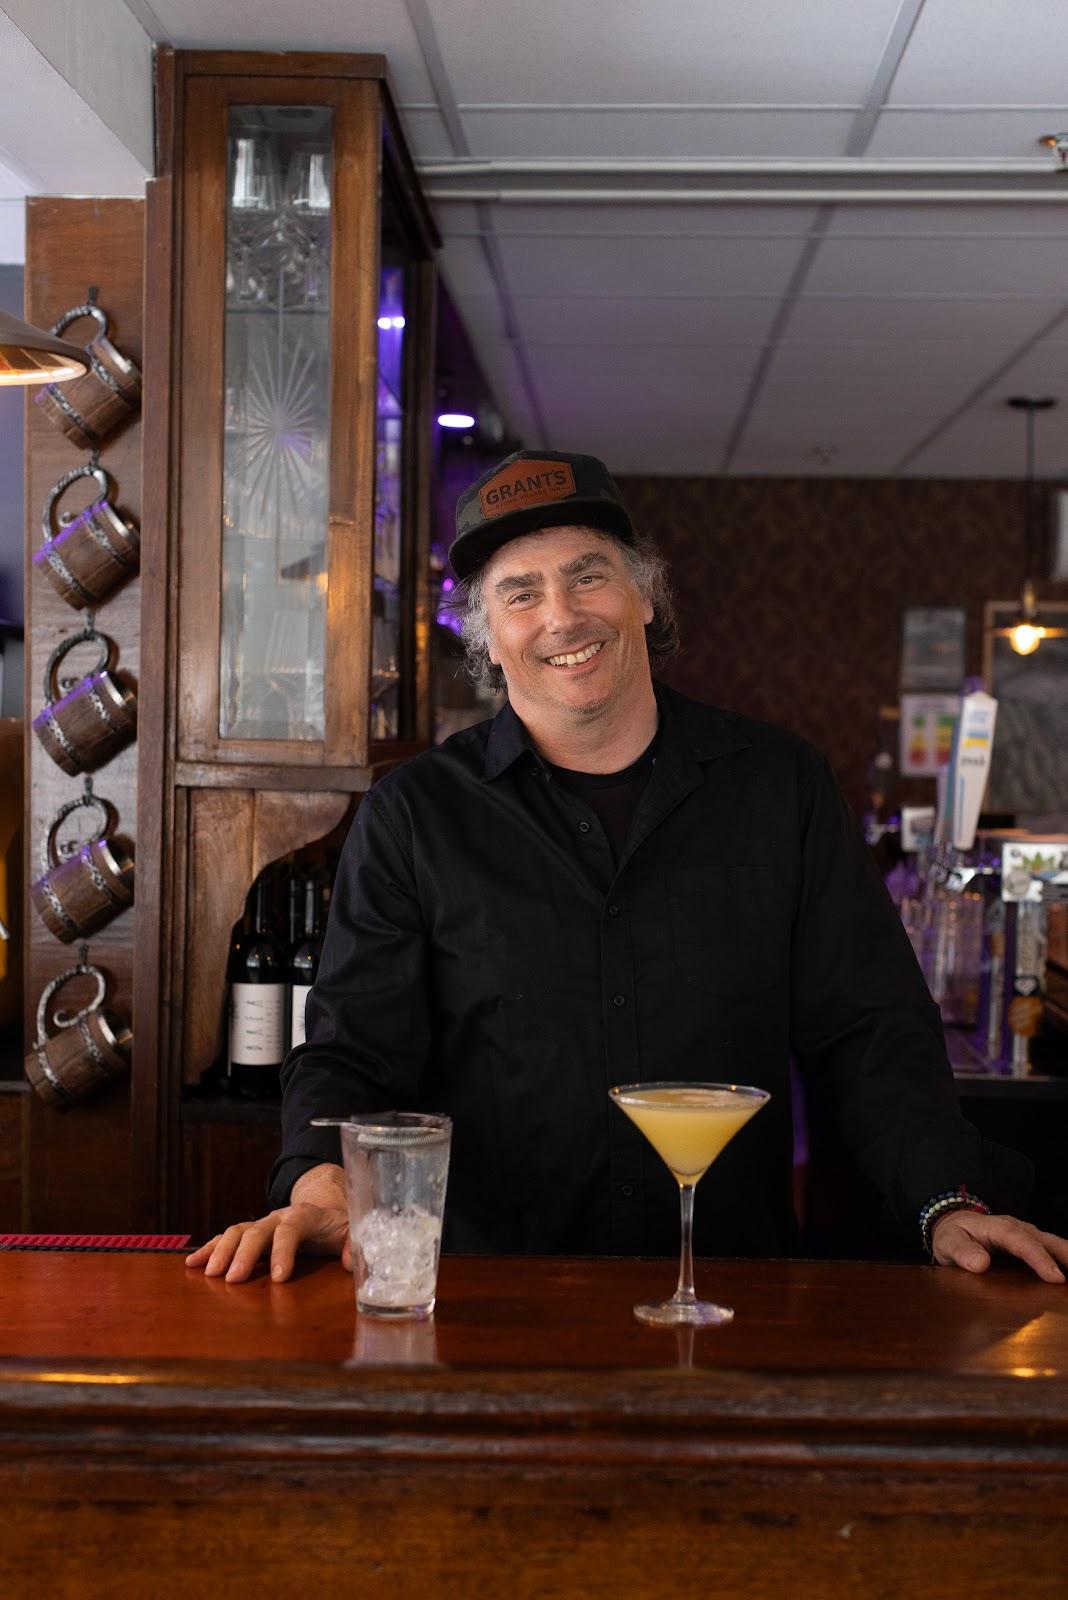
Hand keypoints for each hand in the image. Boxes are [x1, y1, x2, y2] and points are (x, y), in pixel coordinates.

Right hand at [185, 1200, 349, 1282]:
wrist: (326, 1204)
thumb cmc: (338, 1224)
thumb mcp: (352, 1231)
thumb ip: (354, 1245)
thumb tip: (351, 1262)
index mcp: (307, 1215)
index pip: (292, 1229)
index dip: (284, 1251)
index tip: (278, 1278)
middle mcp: (279, 1216)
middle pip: (258, 1230)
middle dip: (245, 1254)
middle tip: (233, 1279)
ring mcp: (263, 1222)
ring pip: (238, 1231)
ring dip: (221, 1251)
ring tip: (209, 1274)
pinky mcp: (251, 1231)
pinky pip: (227, 1236)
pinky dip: (209, 1248)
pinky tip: (192, 1263)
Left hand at [930, 1210, 1067, 1282]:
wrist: (954, 1224)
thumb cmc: (953, 1235)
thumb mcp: (948, 1242)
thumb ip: (961, 1251)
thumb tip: (980, 1263)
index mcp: (997, 1227)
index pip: (1020, 1240)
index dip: (1038, 1258)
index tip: (1055, 1276)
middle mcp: (1016, 1228)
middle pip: (1044, 1240)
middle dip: (1065, 1255)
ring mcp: (1026, 1235)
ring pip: (1052, 1244)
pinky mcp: (1030, 1244)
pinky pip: (1050, 1250)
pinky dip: (1063, 1259)